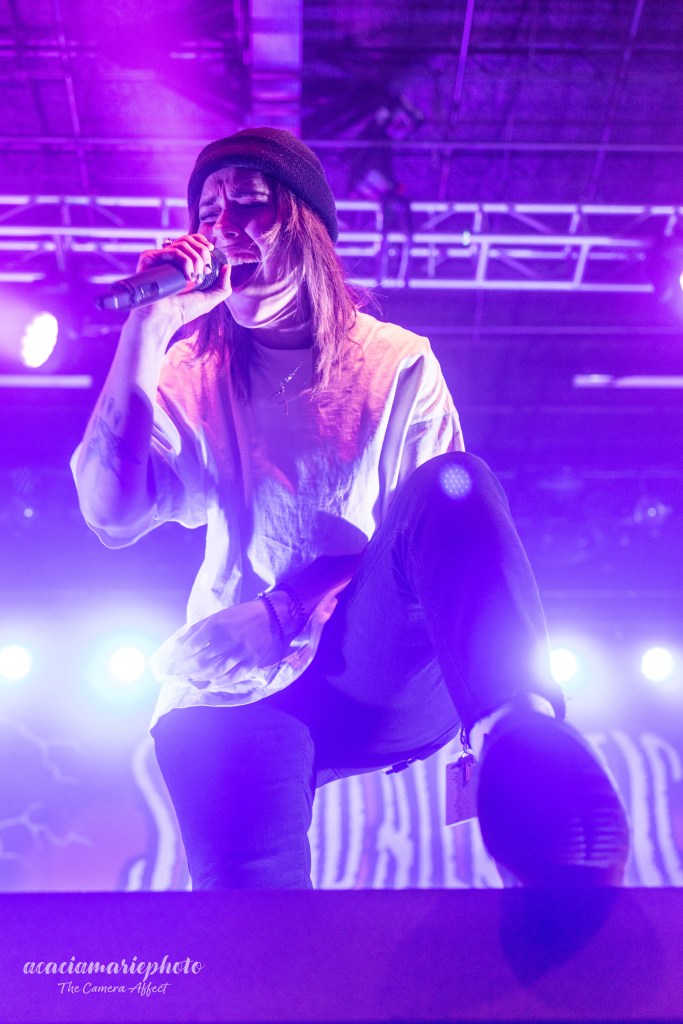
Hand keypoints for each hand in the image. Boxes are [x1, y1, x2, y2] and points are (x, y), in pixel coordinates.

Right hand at [128, 233, 232, 330]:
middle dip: (203, 253)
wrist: (165, 318)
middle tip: (205, 271)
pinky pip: (172, 251)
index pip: (191, 240)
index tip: (212, 251)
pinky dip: (185, 262)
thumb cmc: (183, 311)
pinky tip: (188, 277)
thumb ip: (223, 286)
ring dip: (196, 260)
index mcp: (180, 262)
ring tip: (196, 279)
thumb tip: (227, 266)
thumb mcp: (210, 299)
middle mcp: (169, 257)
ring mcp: (159, 257)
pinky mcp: (150, 258)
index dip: (203, 243)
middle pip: (189, 240)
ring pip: (182, 244)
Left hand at [166, 600, 281, 685]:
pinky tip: (211, 681)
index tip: (173, 661)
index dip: (180, 656)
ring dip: (200, 677)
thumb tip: (177, 645)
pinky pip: (233, 676)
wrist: (270, 616)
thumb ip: (197, 630)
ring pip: (215, 671)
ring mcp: (241, 652)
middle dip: (186, 669)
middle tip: (179, 673)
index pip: (192, 645)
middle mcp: (228, 639)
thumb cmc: (239, 616)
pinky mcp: (251, 661)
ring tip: (191, 678)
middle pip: (202, 660)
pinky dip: (219, 681)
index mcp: (217, 624)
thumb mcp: (217, 617)